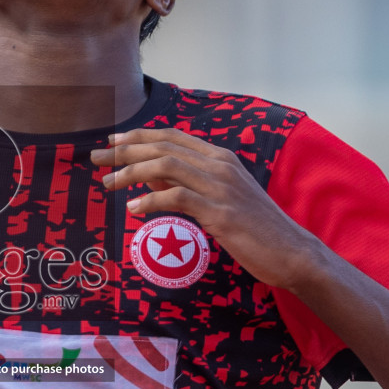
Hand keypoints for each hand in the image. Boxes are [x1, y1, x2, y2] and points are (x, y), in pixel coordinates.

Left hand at [92, 128, 324, 290]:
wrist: (292, 252)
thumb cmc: (255, 229)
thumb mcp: (219, 200)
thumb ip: (187, 185)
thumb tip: (148, 179)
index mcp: (221, 158)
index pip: (172, 137)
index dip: (138, 136)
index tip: (112, 142)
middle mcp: (220, 165)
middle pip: (162, 146)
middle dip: (124, 150)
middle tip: (97, 158)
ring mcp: (221, 187)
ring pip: (165, 167)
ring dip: (130, 173)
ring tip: (108, 184)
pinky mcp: (220, 212)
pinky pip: (176, 198)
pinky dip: (149, 201)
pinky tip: (132, 210)